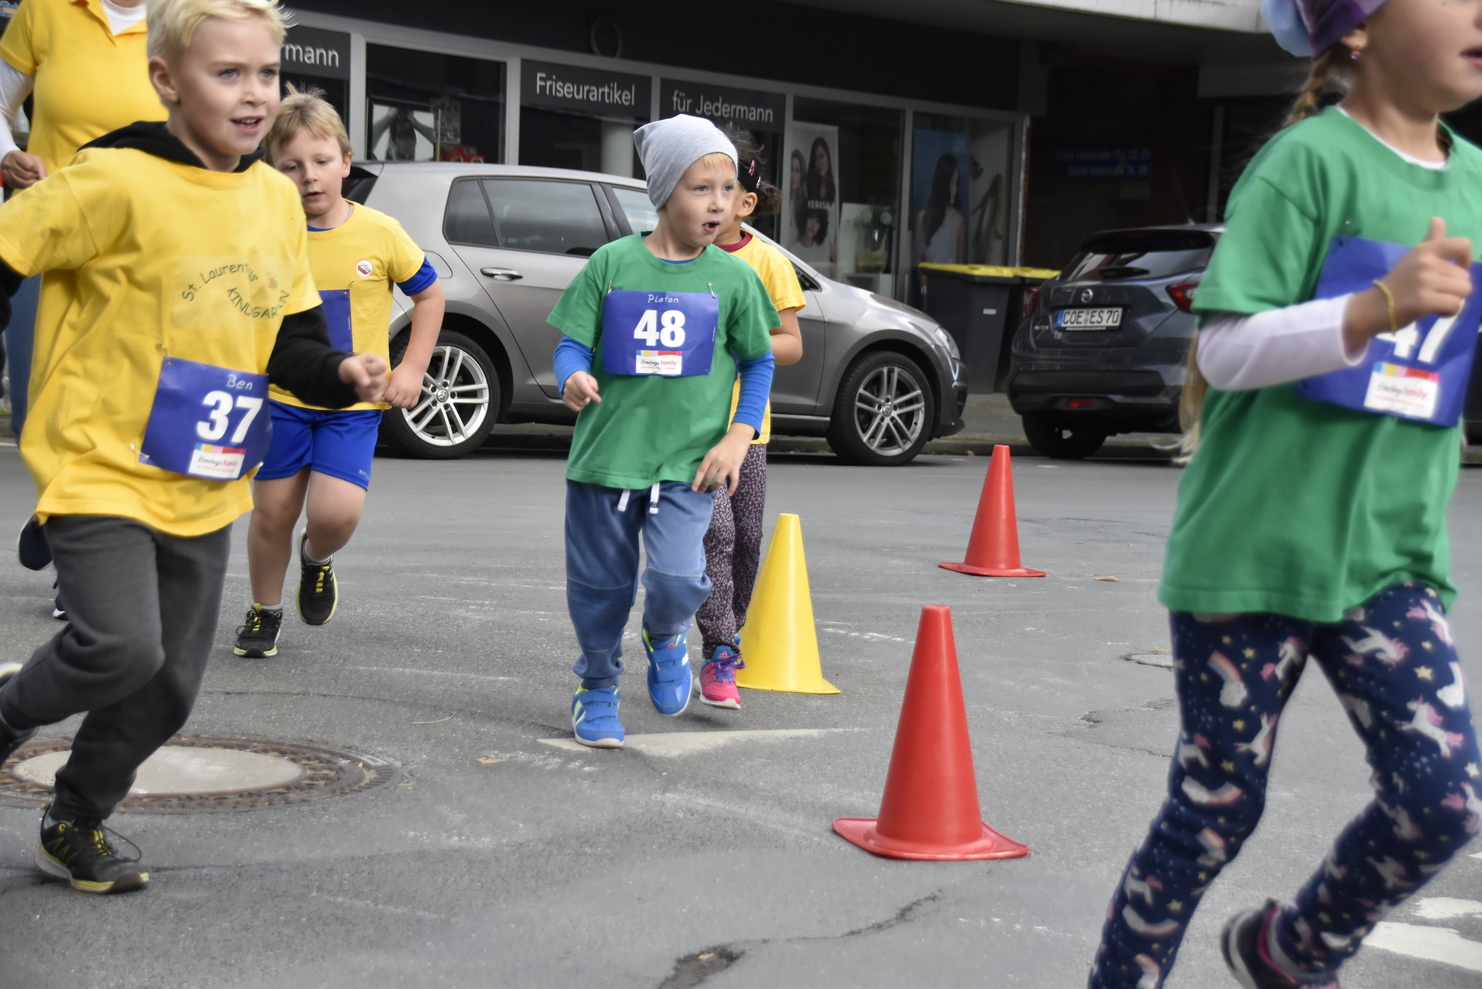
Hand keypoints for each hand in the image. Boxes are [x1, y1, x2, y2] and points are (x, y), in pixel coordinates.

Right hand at [2, 151, 44, 189]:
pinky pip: (20, 187)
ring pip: (24, 183)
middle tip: (34, 174)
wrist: (12, 161)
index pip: (30, 166)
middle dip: (34, 176)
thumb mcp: (35, 159)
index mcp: (16, 156)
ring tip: (32, 178)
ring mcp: (7, 174)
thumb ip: (41, 168)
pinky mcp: (8, 182)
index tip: (35, 168)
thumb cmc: (26, 160)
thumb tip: (43, 179)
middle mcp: (9, 165)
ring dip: (31, 182)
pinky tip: (27, 181)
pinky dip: (27, 186)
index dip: (36, 169)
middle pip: (27, 176)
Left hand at [338, 353, 388, 403]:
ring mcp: (382, 386)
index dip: (370, 369)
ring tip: (357, 384)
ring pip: (375, 392)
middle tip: (356, 378)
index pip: (382, 367)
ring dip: (361, 390)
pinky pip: (374, 399)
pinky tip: (360, 391)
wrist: (344, 378)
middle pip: (379, 381)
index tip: (362, 367)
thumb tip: (366, 383)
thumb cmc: (349, 367)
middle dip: (364, 382)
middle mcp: (383, 374)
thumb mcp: (349, 365)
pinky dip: (363, 397)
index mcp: (379, 362)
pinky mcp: (379, 395)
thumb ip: (358, 371)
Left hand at [384, 363, 425, 408]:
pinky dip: (408, 405)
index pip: (388, 398)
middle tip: (391, 399)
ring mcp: (411, 394)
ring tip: (398, 400)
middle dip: (391, 402)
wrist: (414, 367)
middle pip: (395, 403)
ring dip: (399, 404)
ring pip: (403, 406)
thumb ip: (386, 386)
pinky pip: (412, 405)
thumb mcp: (391, 376)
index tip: (385, 397)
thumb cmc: (402, 370)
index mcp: (396, 386)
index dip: (385, 398)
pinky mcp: (417, 395)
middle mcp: (404, 391)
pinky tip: (405, 401)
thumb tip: (382, 394)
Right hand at [562, 371, 600, 411]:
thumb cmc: (583, 379)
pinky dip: (580, 407)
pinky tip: (580, 401)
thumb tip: (595, 389)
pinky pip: (575, 408)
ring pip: (579, 403)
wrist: (571, 379)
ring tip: (584, 397)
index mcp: (576, 377)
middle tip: (588, 394)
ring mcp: (566, 392)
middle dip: (588, 397)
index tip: (599, 400)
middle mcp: (569, 384)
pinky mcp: (565, 399)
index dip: (592, 394)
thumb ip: (593, 383)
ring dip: (585, 402)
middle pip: (582, 396)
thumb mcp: (590, 378)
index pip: (584, 387)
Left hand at [693, 425, 752, 493]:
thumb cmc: (724, 445)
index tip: (694, 488)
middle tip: (701, 492)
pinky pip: (734, 480)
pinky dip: (732, 488)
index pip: (701, 471)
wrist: (738, 438)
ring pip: (718, 480)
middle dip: (704, 486)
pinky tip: (729, 494)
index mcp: (710, 457)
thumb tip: (704, 474)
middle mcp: (717, 462)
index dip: (697, 481)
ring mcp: (727, 466)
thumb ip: (708, 461)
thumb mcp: (712, 451)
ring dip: (714, 487)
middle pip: (709, 477)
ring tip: (711, 490)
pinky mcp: (735, 468)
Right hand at [1352, 217, 1472, 338]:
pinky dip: (1449, 312)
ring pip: (1463, 291)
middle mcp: (1427, 262)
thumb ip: (1431, 240)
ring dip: (1454, 300)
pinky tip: (1437, 312)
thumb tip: (1437, 218)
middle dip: (1455, 288)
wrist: (1374, 307)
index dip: (1466, 260)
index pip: (1462, 245)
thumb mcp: (1413, 257)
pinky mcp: (1425, 301)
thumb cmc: (1397, 282)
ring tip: (1438, 302)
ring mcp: (1426, 282)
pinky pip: (1455, 305)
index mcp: (1425, 250)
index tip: (1456, 269)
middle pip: (1465, 276)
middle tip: (1437, 293)